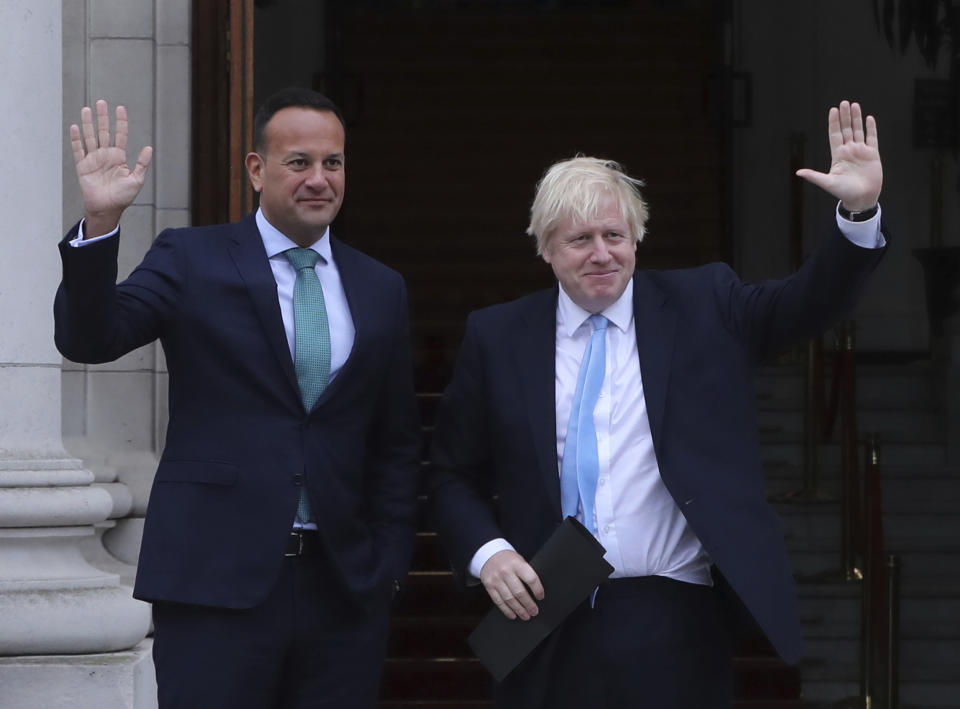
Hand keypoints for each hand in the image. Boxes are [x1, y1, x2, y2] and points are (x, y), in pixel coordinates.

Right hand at [70, 100, 152, 236]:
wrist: (107, 209)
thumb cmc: (123, 197)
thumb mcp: (136, 180)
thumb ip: (142, 164)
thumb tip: (149, 147)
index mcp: (119, 157)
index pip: (120, 135)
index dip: (120, 122)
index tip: (120, 108)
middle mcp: (106, 155)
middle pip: (104, 132)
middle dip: (102, 117)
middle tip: (101, 102)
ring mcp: (93, 159)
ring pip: (90, 137)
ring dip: (88, 124)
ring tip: (87, 109)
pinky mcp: (83, 166)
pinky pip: (79, 150)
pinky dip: (76, 139)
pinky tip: (76, 127)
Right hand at [479, 549, 544, 620]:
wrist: (489, 554)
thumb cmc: (508, 559)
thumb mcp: (519, 560)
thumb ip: (526, 573)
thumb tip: (537, 591)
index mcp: (516, 563)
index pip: (530, 578)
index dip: (537, 589)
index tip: (540, 597)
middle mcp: (505, 572)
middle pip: (519, 592)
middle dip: (528, 604)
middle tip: (534, 611)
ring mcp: (496, 580)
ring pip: (509, 599)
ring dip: (519, 610)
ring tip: (526, 616)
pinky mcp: (489, 586)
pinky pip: (498, 601)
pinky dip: (506, 610)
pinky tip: (513, 615)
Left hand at [796, 100, 881, 212]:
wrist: (861, 198)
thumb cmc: (844, 192)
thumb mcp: (828, 182)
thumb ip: (814, 176)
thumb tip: (798, 172)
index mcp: (838, 155)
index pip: (834, 135)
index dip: (834, 123)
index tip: (833, 110)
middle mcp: (849, 151)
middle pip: (846, 129)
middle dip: (845, 116)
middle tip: (843, 103)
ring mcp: (861, 151)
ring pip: (858, 130)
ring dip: (856, 118)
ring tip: (854, 105)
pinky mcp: (873, 154)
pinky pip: (872, 138)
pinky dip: (870, 128)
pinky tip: (868, 118)